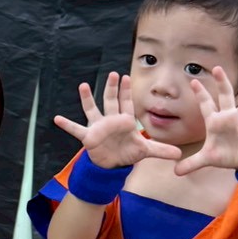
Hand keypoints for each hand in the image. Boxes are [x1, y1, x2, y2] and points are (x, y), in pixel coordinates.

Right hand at [55, 72, 180, 167]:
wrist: (111, 164)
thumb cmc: (127, 152)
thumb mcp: (145, 151)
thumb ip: (161, 150)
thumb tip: (180, 155)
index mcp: (124, 121)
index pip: (126, 103)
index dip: (126, 91)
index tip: (125, 77)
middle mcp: (110, 120)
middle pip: (111, 102)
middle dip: (112, 89)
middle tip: (113, 74)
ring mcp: (98, 127)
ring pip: (92, 110)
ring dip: (87, 99)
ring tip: (83, 86)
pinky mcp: (88, 137)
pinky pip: (76, 129)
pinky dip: (67, 125)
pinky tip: (57, 119)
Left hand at [175, 68, 237, 175]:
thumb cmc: (227, 155)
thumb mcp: (207, 159)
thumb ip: (192, 163)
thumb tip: (176, 172)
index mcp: (216, 121)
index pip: (206, 105)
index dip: (200, 94)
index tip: (193, 81)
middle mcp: (230, 117)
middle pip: (225, 96)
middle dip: (222, 82)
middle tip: (217, 68)